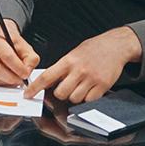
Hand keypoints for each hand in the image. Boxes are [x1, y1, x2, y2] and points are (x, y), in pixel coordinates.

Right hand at [0, 19, 39, 86]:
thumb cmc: (15, 45)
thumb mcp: (28, 49)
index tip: (25, 74)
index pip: (7, 56)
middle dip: (11, 77)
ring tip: (16, 79)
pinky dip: (2, 83)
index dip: (18, 68)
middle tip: (21, 80)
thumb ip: (31, 60)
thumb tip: (26, 72)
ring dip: (7, 82)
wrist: (4, 42)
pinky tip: (9, 79)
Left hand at [23, 27, 141, 102]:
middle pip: (60, 93)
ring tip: (80, 86)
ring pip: (74, 99)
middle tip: (66, 87)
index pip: (47, 77)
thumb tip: (48, 81)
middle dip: (60, 94)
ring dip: (74, 96)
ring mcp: (91, 79)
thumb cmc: (95, 48)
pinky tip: (90, 88)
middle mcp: (79, 70)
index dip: (35, 88)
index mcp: (69, 60)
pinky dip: (87, 98)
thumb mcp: (75, 53)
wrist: (116, 45)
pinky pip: (89, 100)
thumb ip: (63, 67)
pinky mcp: (102, 86)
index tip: (28, 94)